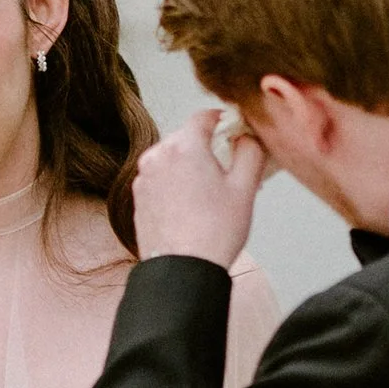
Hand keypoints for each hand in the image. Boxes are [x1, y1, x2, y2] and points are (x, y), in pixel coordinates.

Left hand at [132, 104, 266, 268]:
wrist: (182, 270)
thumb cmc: (214, 232)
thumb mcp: (245, 188)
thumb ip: (250, 151)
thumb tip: (247, 137)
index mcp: (184, 146)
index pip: (203, 116)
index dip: (223, 120)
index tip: (234, 131)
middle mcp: (158, 155)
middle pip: (187, 138)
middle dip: (207, 148)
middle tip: (228, 170)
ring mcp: (144, 177)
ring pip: (173, 159)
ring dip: (191, 166)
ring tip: (211, 194)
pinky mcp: (138, 197)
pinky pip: (161, 179)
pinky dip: (176, 184)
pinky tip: (192, 207)